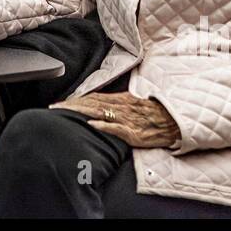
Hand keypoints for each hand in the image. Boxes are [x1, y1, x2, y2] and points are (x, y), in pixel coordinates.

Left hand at [50, 92, 179, 148]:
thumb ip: (117, 105)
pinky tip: (92, 124)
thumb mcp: (134, 106)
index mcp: (121, 100)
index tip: (59, 102)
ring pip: (100, 112)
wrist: (177, 123)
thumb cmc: (155, 115)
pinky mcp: (134, 133)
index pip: (93, 97)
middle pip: (91, 103)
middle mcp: (122, 106)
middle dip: (71, 105)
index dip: (75, 99)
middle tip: (53, 107)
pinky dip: (104, 125)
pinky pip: (117, 128)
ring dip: (80, 111)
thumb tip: (98, 108)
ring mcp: (127, 119)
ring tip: (64, 112)